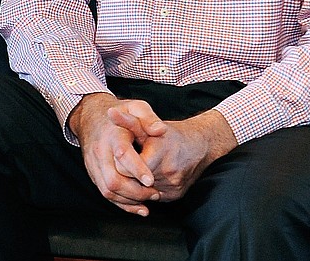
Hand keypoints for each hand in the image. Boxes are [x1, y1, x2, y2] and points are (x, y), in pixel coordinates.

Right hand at [68, 93, 165, 215]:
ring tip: (149, 199)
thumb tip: (160, 130)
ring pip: (108, 191)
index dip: (136, 169)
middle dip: (136, 192)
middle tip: (154, 192)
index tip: (151, 180)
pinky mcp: (93, 173)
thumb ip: (149, 118)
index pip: (122, 154)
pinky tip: (138, 207)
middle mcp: (100, 151)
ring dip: (130, 200)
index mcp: (112, 135)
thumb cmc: (119, 112)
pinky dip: (122, 204)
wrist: (91, 116)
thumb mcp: (136, 107)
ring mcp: (94, 164)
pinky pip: (105, 193)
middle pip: (113, 180)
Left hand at [111, 109, 237, 201]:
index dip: (120, 163)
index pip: (125, 169)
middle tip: (129, 165)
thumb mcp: (148, 123)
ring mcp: (173, 185)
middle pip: (133, 182)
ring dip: (138, 184)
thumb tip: (109, 112)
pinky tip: (151, 177)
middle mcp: (167, 171)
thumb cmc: (170, 133)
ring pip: (143, 192)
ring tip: (140, 170)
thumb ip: (128, 121)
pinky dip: (149, 190)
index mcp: (158, 151)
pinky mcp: (176, 195)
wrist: (200, 145)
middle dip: (129, 175)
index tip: (120, 157)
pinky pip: (154, 198)